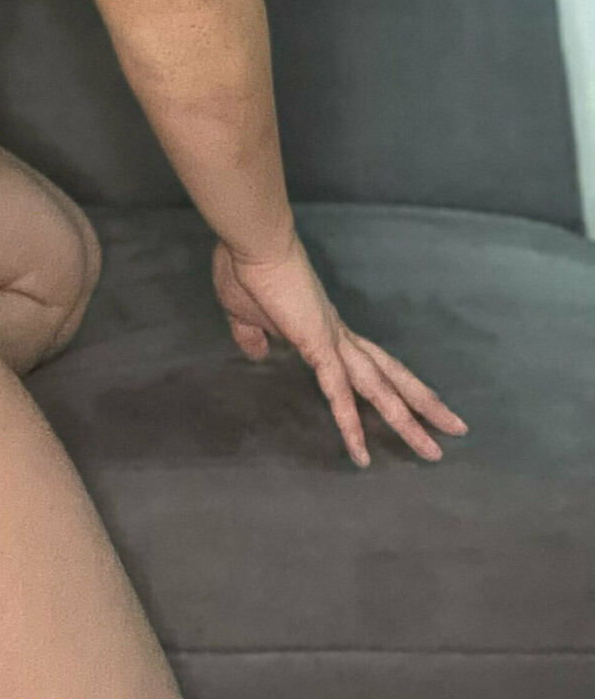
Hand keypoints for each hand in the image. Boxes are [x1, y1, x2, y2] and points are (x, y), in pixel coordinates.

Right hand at [211, 230, 468, 466]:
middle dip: (423, 405)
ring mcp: (333, 342)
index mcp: (324, 329)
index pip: (365, 364)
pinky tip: (361, 454)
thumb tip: (255, 352)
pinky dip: (351, 425)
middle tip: (456, 430)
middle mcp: (340, 337)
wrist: (255, 243)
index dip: (387, 384)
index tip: (406, 405)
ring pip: (380, 389)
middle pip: (390, 377)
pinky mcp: (318, 346)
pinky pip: (338, 395)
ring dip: (409, 420)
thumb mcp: (243, 312)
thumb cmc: (248, 270)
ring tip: (436, 449)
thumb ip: (250, 334)